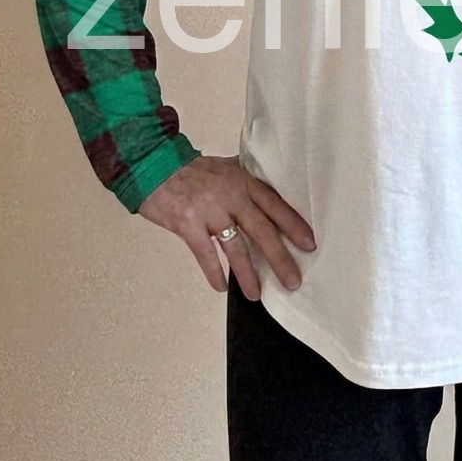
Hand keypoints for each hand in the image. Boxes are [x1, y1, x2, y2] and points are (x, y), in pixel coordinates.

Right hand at [137, 155, 316, 300]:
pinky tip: (221, 287)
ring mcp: (209, 210)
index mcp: (243, 181)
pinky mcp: (187, 224)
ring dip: (247, 274)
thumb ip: (247, 179)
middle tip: (293, 281)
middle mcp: (231, 195)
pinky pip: (205, 254)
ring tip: (256, 295)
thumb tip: (271, 191)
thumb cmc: (191, 169)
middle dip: (279, 258)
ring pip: (235, 247)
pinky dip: (214, 272)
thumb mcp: (226, 167)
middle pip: (262, 230)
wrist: (153, 165)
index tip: (309, 244)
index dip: (293, 225)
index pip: (275, 205)